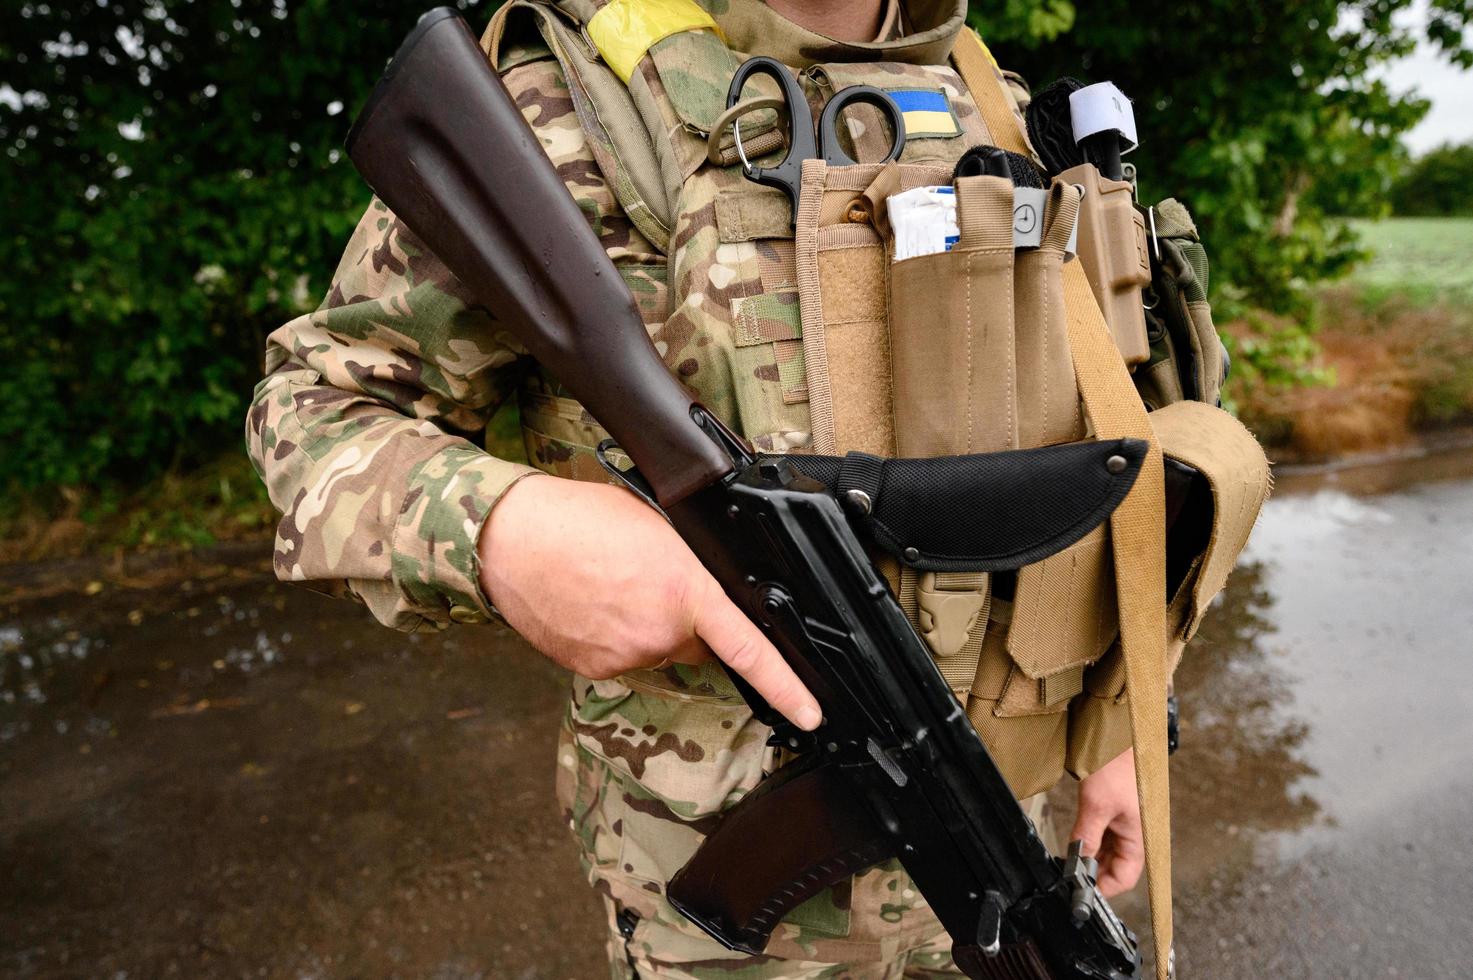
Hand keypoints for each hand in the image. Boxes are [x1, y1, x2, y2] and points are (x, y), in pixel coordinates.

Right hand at [478, 475, 822, 730]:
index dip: (787, 687)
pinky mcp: (596, 669)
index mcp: (685, 591)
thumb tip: (714, 587)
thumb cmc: (580, 519)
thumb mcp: (657, 526)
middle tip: (651, 581)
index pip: (750, 650)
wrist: (512, 539)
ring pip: (659, 650)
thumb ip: (694, 565)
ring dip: (648, 626)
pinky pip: (625, 658)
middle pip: (699, 644)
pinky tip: (593, 606)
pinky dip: (616, 638)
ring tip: (612, 586)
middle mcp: (660, 632)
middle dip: (690, 622)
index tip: (812, 712)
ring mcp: (626, 656)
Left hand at [1071, 747, 1143, 896]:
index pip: (1125, 877)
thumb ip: (1086, 837)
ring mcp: (1125, 822)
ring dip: (1091, 856)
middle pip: (1116, 866)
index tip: (1081, 889)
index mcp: (1139, 836)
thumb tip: (1076, 863)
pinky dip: (1091, 840)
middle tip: (1070, 874)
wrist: (1120, 735)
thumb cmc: (1117, 765)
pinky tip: (1076, 841)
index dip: (1104, 887)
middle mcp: (1135, 832)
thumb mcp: (1096, 805)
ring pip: (1109, 851)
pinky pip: (1104, 834)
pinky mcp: (1116, 811)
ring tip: (1070, 858)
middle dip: (1094, 872)